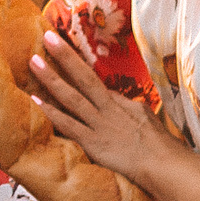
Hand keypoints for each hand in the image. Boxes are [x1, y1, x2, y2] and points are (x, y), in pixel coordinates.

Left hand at [28, 27, 180, 179]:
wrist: (165, 164)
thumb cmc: (159, 145)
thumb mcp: (144, 118)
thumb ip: (127, 108)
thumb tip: (116, 100)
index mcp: (120, 102)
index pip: (94, 80)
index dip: (76, 64)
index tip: (60, 47)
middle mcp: (107, 109)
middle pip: (83, 77)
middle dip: (65, 56)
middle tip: (47, 36)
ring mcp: (99, 125)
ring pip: (72, 97)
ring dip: (51, 79)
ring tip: (33, 61)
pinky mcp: (93, 143)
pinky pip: (68, 125)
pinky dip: (51, 113)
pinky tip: (35, 102)